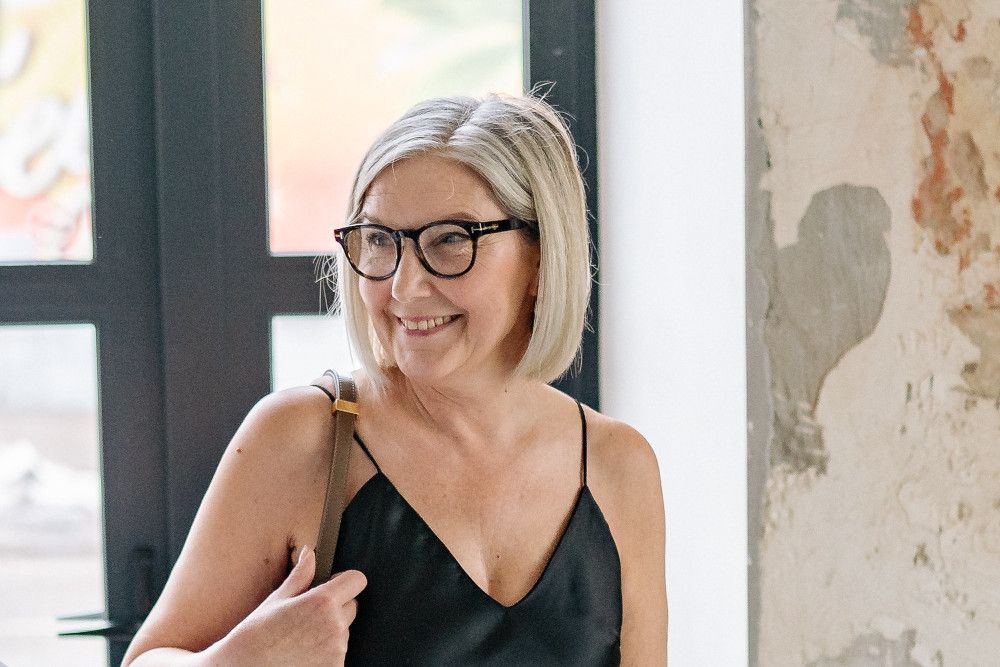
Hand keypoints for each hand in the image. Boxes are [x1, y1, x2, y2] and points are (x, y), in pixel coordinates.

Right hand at [213, 546, 366, 665]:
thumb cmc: (256, 634)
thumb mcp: (277, 600)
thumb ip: (301, 575)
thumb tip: (310, 553)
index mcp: (322, 601)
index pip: (357, 580)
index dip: (346, 580)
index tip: (335, 585)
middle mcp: (335, 624)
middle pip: (352, 606)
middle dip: (337, 607)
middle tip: (309, 616)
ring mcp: (337, 649)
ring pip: (345, 631)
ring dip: (331, 632)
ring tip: (302, 637)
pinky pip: (339, 654)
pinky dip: (327, 654)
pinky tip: (304, 653)